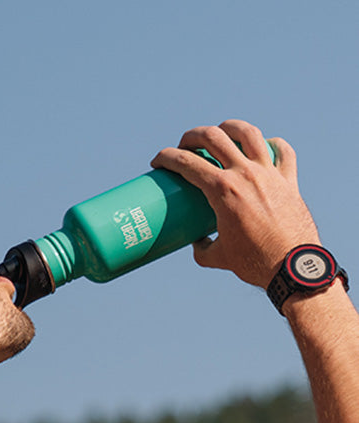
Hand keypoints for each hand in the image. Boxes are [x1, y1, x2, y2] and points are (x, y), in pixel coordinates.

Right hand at [151, 119, 320, 287]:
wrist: (292, 267)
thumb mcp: (217, 257)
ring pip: (248, 133)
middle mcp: (246, 174)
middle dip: (192, 136)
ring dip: (229, 128)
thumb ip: (201, 248)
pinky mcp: (289, 180)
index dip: (166, 157)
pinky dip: (271, 145)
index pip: (187, 162)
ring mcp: (269, 173)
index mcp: (223, 190)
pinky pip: (282, 151)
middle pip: (213, 137)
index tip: (158, 162)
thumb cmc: (253, 262)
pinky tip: (263, 147)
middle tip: (184, 147)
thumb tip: (196, 240)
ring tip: (220, 134)